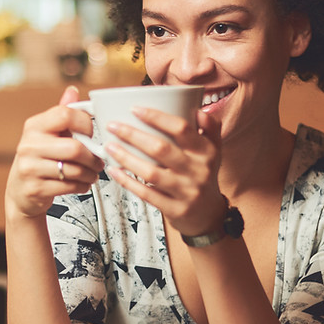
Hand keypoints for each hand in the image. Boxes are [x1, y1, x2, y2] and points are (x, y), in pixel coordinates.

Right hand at [5, 86, 105, 219]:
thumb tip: (72, 91)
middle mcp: (29, 145)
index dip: (86, 124)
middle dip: (93, 157)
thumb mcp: (46, 133)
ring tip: (92, 173)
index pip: (65, 115)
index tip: (91, 134)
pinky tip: (81, 183)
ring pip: (75, 170)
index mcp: (34, 126)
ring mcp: (30, 168)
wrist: (20, 190)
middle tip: (98, 160)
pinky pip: (70, 187)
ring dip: (90, 173)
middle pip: (74, 148)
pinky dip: (82, 186)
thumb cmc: (38, 159)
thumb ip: (62, 114)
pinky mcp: (35, 189)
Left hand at [104, 107, 226, 235]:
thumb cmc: (203, 175)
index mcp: (207, 151)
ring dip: (126, 158)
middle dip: (133, 135)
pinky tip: (114, 171)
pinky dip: (128, 181)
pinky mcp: (174, 209)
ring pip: (151, 172)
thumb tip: (197, 109)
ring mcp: (186, 191)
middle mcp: (198, 170)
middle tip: (112, 126)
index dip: (157, 117)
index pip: (181, 128)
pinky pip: (146, 193)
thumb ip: (209, 128)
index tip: (134, 109)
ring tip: (109, 147)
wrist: (208, 214)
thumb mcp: (214, 151)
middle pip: (161, 149)